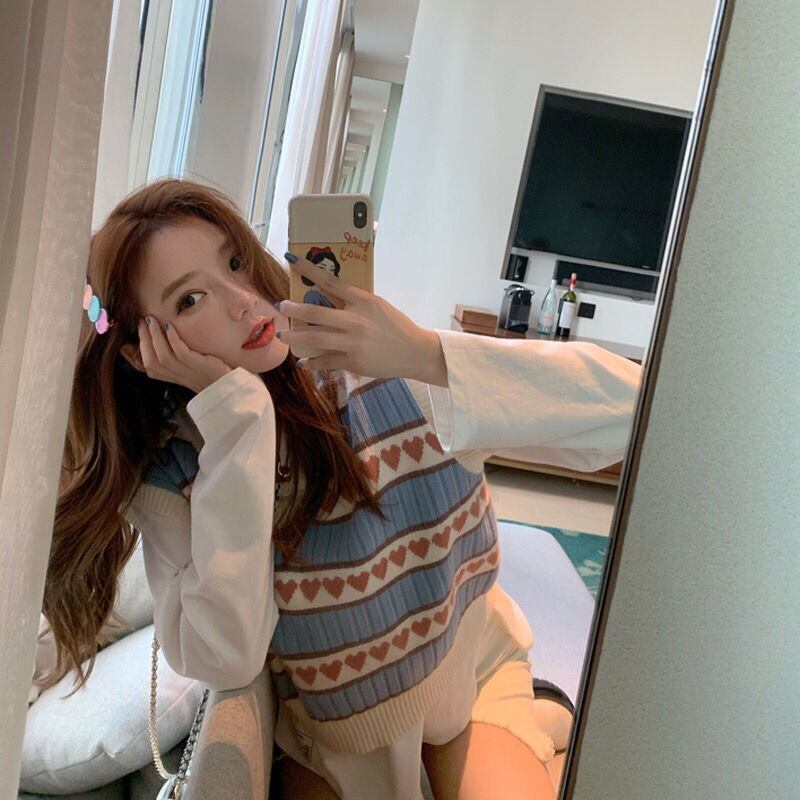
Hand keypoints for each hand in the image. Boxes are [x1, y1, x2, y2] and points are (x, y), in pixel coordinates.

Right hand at [133, 316, 232, 392]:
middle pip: (151, 361)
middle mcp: (176, 376)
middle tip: (143, 321)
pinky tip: (169, 327)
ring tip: (152, 320)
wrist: (230, 385)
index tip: (131, 337)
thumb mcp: (188, 368)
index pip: (147, 368)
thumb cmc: (209, 373)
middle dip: (144, 340)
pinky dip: (173, 339)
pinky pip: (181, 353)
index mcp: (171, 377)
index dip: (134, 354)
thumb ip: (174, 357)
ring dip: (155, 336)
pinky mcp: (199, 366)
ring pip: (163, 357)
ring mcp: (188, 372)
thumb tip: (162, 336)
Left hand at [277, 256, 447, 385]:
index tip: (291, 260)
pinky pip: (326, 361)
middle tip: (281, 306)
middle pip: (316, 312)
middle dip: (294, 309)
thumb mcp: (377, 306)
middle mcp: (355, 320)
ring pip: (315, 338)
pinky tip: (303, 362)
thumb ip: (355, 301)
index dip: (308, 270)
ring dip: (295, 336)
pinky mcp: (353, 361)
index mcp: (362, 301)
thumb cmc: (396, 326)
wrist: (414, 352)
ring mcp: (352, 342)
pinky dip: (312, 362)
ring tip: (284, 335)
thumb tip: (328, 296)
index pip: (330, 281)